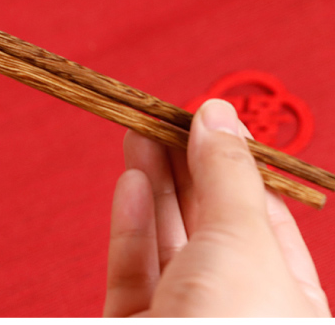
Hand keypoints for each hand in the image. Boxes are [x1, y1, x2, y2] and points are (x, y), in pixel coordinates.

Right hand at [103, 98, 329, 316]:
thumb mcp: (242, 237)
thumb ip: (226, 174)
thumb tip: (218, 115)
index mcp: (288, 305)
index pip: (266, 222)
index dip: (237, 168)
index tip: (208, 123)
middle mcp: (237, 315)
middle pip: (211, 226)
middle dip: (187, 167)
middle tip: (164, 118)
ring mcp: (183, 323)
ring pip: (167, 243)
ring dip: (154, 184)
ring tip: (140, 133)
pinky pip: (133, 269)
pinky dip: (131, 223)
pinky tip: (131, 182)